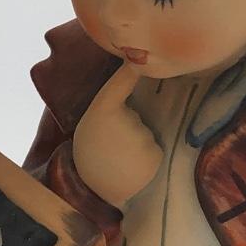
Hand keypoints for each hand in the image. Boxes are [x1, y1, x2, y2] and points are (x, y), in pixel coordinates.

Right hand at [73, 64, 160, 207]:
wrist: (94, 191)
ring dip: (137, 143)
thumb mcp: (91, 124)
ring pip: (145, 132)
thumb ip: (110, 104)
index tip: (140, 54)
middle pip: (135, 114)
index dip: (132, 67)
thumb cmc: (91, 152)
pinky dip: (146, 158)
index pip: (122, 81)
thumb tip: (135, 77)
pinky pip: (154, 148)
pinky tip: (132, 168)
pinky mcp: (154, 154)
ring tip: (119, 159)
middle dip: (129, 125)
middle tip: (110, 145)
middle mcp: (124, 119)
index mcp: (102, 110)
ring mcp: (141, 137)